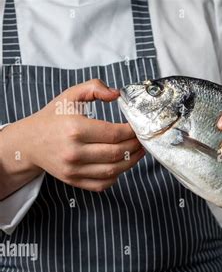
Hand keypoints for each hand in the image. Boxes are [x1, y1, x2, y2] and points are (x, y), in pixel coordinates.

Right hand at [3, 79, 144, 194]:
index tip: (137, 127)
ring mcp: (73, 169)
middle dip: (135, 146)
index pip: (114, 133)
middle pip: (117, 153)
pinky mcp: (73, 180)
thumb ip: (94, 87)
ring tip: (138, 152)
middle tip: (142, 140)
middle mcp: (74, 151)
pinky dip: (116, 176)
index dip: (132, 131)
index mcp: (75, 128)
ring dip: (131, 162)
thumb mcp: (70, 95)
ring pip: (113, 170)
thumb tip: (117, 94)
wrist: (28, 142)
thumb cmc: (53, 117)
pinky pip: (102, 184)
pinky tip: (121, 164)